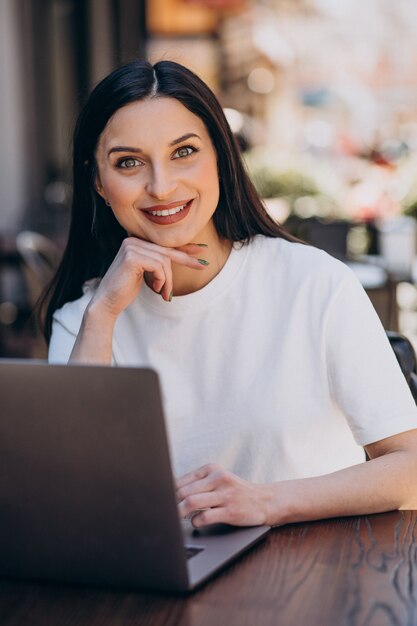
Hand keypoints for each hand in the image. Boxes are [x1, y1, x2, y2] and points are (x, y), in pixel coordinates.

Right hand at [89, 237, 206, 318]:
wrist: (107, 302)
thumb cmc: (126, 289)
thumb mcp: (147, 273)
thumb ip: (160, 263)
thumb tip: (184, 256)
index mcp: (136, 242)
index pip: (164, 244)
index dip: (184, 248)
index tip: (202, 250)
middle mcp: (133, 240)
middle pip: (167, 252)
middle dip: (186, 260)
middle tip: (203, 266)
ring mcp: (131, 247)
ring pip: (165, 261)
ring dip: (169, 281)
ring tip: (165, 293)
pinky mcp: (132, 257)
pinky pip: (159, 267)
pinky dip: (162, 280)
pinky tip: (156, 289)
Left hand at [176, 463, 270, 527]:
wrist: (265, 500)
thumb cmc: (236, 491)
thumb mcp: (218, 480)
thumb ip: (198, 483)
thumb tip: (170, 492)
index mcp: (212, 469)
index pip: (181, 480)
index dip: (168, 493)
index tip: (162, 502)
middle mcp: (218, 478)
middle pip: (184, 491)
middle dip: (172, 504)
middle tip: (167, 513)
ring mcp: (225, 494)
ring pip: (191, 502)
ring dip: (180, 513)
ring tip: (177, 518)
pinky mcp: (231, 511)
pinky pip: (205, 517)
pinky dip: (196, 522)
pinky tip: (197, 522)